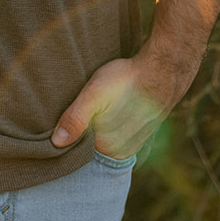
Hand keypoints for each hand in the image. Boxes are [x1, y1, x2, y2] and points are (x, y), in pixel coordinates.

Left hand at [53, 0, 219, 157]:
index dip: (68, 130)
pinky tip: (112, 108)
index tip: (63, 114)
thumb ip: (76, 119)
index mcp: (107, 147)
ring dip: (99, 125)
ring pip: (105, 137)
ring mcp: (133, 143)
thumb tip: (56, 144)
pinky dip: (113, 123)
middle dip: (83, 129)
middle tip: (85, 105)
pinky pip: (119, 133)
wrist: (163, 69)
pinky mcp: (142, 133)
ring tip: (100, 104)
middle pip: (91, 143)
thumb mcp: (95, 94)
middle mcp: (121, 151)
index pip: (77, 147)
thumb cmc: (126, 79)